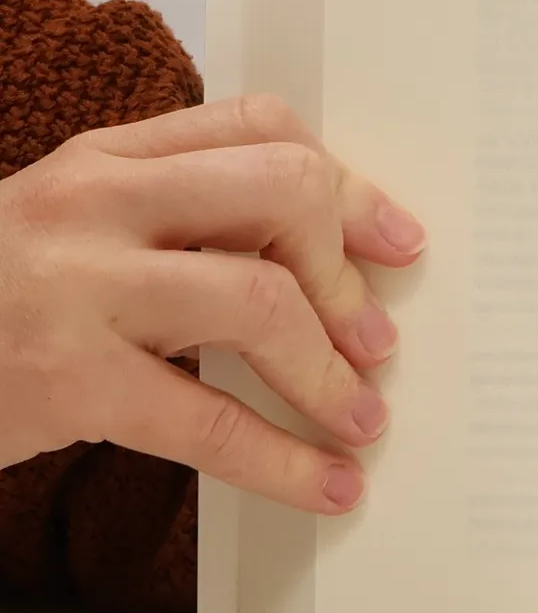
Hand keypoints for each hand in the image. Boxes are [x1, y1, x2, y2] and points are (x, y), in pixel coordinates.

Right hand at [0, 95, 424, 513]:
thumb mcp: (76, 230)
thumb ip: (179, 221)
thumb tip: (331, 260)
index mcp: (107, 156)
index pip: (261, 128)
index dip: (344, 186)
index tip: (395, 242)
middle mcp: (94, 200)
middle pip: (279, 191)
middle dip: (346, 270)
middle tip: (377, 339)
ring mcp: (78, 285)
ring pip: (259, 298)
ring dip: (330, 368)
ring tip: (363, 417)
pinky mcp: (67, 379)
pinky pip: (210, 419)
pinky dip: (285, 458)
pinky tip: (328, 483)